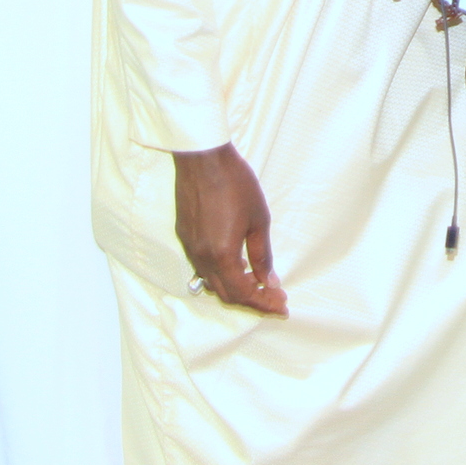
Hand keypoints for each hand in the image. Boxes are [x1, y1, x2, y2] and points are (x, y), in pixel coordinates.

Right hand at [173, 145, 285, 313]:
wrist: (203, 158)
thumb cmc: (235, 184)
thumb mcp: (259, 220)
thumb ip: (262, 255)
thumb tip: (268, 280)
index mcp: (222, 256)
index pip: (243, 293)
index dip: (264, 303)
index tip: (281, 306)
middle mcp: (202, 257)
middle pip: (226, 294)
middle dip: (251, 301)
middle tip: (274, 298)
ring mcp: (190, 247)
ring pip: (211, 282)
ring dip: (234, 288)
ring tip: (257, 283)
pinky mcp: (184, 236)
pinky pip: (201, 267)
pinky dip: (220, 274)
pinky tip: (236, 265)